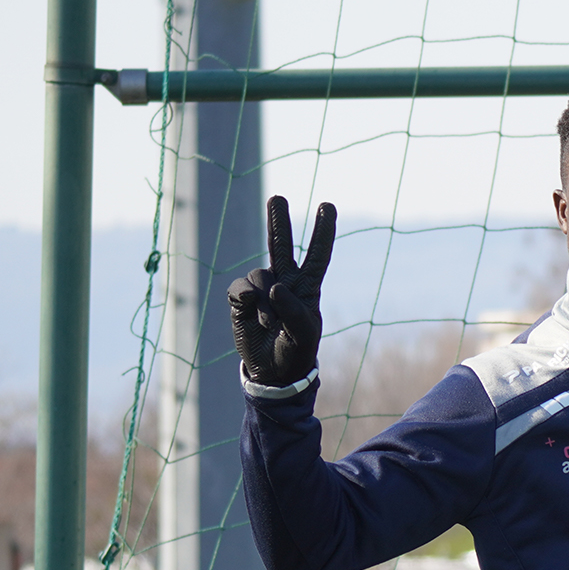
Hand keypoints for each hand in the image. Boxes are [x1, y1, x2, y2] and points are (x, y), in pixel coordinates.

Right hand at [228, 195, 335, 386]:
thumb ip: (293, 311)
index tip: (328, 206)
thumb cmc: (296, 351)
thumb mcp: (304, 335)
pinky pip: (239, 288)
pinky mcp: (240, 298)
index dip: (323, 232)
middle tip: (279, 198)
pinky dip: (245, 300)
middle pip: (280, 245)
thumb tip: (274, 286)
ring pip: (259, 275)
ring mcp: (260, 288)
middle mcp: (284, 282)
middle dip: (278, 221)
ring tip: (269, 323)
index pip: (317, 255)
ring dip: (263, 301)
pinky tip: (251, 314)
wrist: (272, 371)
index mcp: (307, 287)